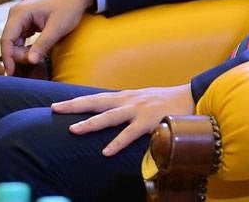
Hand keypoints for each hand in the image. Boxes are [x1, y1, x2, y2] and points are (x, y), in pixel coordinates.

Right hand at [0, 0, 93, 74]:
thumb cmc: (69, 7)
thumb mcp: (57, 28)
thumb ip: (42, 45)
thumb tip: (30, 61)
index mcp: (19, 13)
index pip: (6, 39)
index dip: (8, 57)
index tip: (12, 72)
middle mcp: (16, 14)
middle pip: (9, 41)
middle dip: (18, 55)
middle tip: (35, 62)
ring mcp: (21, 17)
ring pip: (15, 41)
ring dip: (23, 51)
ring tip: (38, 57)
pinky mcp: (27, 21)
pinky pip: (22, 38)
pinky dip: (27, 46)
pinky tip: (36, 51)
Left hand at [52, 84, 194, 155]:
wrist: (193, 95)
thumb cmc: (168, 102)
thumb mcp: (144, 101)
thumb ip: (128, 108)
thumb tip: (111, 116)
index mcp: (127, 96)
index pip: (97, 98)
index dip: (77, 101)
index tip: (57, 104)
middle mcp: (130, 100)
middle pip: (97, 102)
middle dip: (75, 106)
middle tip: (54, 109)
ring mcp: (139, 110)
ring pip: (110, 116)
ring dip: (91, 123)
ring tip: (73, 130)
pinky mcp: (150, 120)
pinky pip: (131, 133)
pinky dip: (118, 142)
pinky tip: (106, 152)